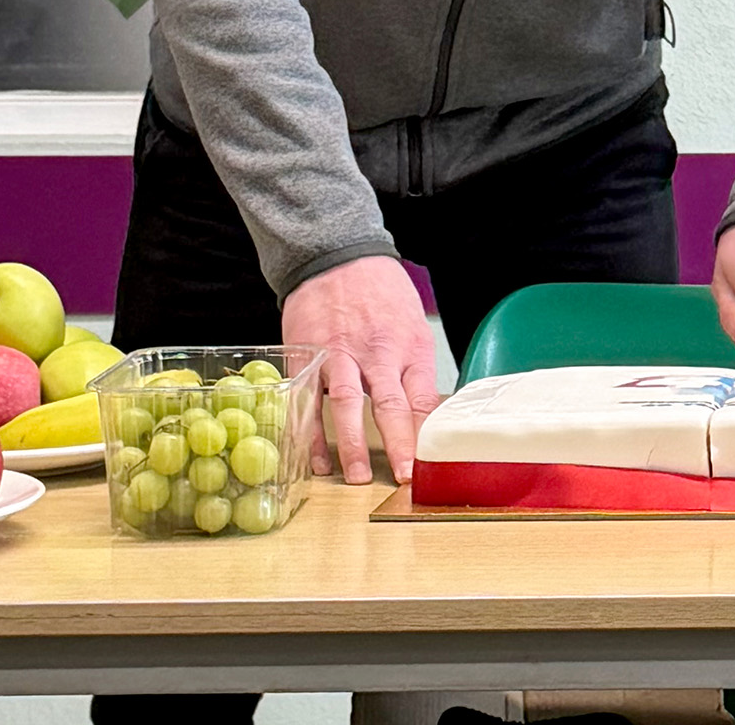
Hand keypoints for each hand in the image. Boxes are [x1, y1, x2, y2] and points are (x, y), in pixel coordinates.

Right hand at [278, 254, 440, 485]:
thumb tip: (425, 413)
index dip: (423, 433)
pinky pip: (309, 401)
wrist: (336, 256)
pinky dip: (312, 434)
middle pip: (389, 405)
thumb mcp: (412, 323)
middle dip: (397, 445)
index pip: (421, 397)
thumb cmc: (380, 292)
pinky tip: (317, 461)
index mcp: (408, 346)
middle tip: (400, 478)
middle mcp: (376, 352)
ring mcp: (339, 355)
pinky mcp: (307, 358)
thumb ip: (414, 367)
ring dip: (351, 445)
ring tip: (355, 478)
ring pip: (346, 405)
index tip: (427, 464)